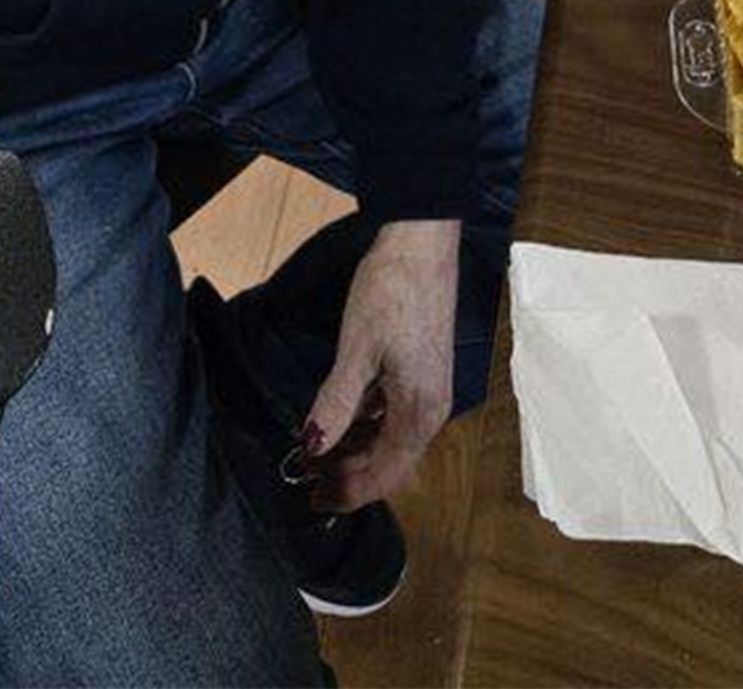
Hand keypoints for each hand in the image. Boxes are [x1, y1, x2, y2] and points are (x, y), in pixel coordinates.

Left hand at [300, 219, 457, 513]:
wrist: (422, 242)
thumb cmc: (390, 292)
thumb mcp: (357, 348)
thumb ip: (336, 403)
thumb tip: (313, 447)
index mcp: (419, 411)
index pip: (383, 474)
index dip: (348, 493)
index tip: (314, 501)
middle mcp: (432, 409)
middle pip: (391, 463)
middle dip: (351, 476)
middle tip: (309, 477)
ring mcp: (432, 389)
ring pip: (393, 440)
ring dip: (358, 450)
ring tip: (319, 449)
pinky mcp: (425, 370)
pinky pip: (396, 416)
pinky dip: (369, 425)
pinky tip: (344, 415)